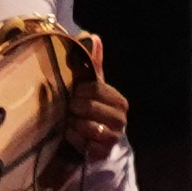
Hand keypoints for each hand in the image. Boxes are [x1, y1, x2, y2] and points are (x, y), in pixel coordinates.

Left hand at [64, 34, 128, 162]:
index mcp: (119, 101)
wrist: (97, 144)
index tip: (76, 93)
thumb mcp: (94, 88)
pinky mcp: (101, 153)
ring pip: (86, 125)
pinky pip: (81, 142)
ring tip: (71, 121)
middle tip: (71, 108)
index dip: (81, 90)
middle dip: (75, 107)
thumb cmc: (93, 111)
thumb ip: (95, 64)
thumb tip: (93, 37)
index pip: (96, 89)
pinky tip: (71, 135)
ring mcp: (112, 138)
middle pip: (89, 107)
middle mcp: (120, 120)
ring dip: (73, 123)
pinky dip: (73, 137)